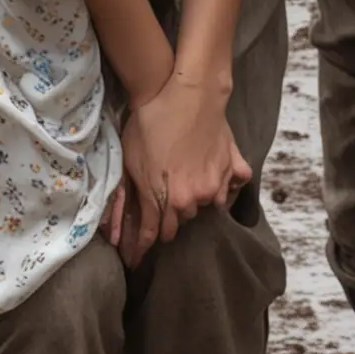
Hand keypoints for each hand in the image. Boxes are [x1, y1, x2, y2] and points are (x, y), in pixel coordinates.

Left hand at [118, 77, 249, 266]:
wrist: (185, 92)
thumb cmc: (150, 124)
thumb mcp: (131, 162)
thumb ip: (132, 197)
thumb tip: (121, 227)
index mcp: (167, 199)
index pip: (154, 233)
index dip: (143, 248)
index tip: (136, 260)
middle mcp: (195, 198)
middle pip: (181, 219)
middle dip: (171, 213)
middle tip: (164, 199)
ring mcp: (217, 183)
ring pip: (207, 204)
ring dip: (196, 199)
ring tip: (186, 182)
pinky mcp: (233, 166)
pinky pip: (233, 186)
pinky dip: (225, 185)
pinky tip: (217, 179)